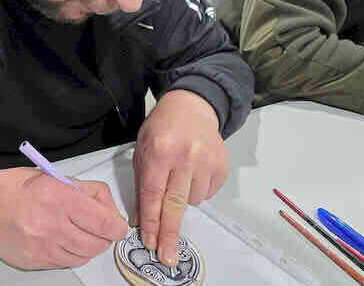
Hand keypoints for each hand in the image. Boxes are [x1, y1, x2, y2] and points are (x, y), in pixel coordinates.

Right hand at [0, 167, 127, 269]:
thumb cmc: (15, 188)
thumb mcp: (53, 177)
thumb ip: (85, 191)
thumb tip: (108, 209)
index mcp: (58, 197)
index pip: (104, 222)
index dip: (117, 225)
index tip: (117, 224)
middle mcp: (51, 224)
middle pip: (98, 243)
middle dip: (104, 236)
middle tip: (98, 227)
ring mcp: (42, 246)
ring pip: (84, 256)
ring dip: (87, 246)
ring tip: (76, 231)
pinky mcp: (36, 261)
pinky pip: (66, 263)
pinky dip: (70, 253)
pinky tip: (61, 239)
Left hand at [133, 90, 228, 266]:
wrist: (192, 106)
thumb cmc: (162, 127)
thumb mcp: (143, 149)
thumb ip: (141, 184)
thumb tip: (141, 220)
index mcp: (160, 150)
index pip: (153, 194)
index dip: (151, 221)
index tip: (149, 242)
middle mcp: (184, 156)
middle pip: (175, 204)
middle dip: (169, 233)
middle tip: (167, 257)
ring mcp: (206, 161)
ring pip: (193, 201)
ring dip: (182, 199)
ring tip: (178, 177)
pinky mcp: (222, 165)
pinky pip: (208, 193)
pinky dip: (198, 190)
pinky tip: (192, 173)